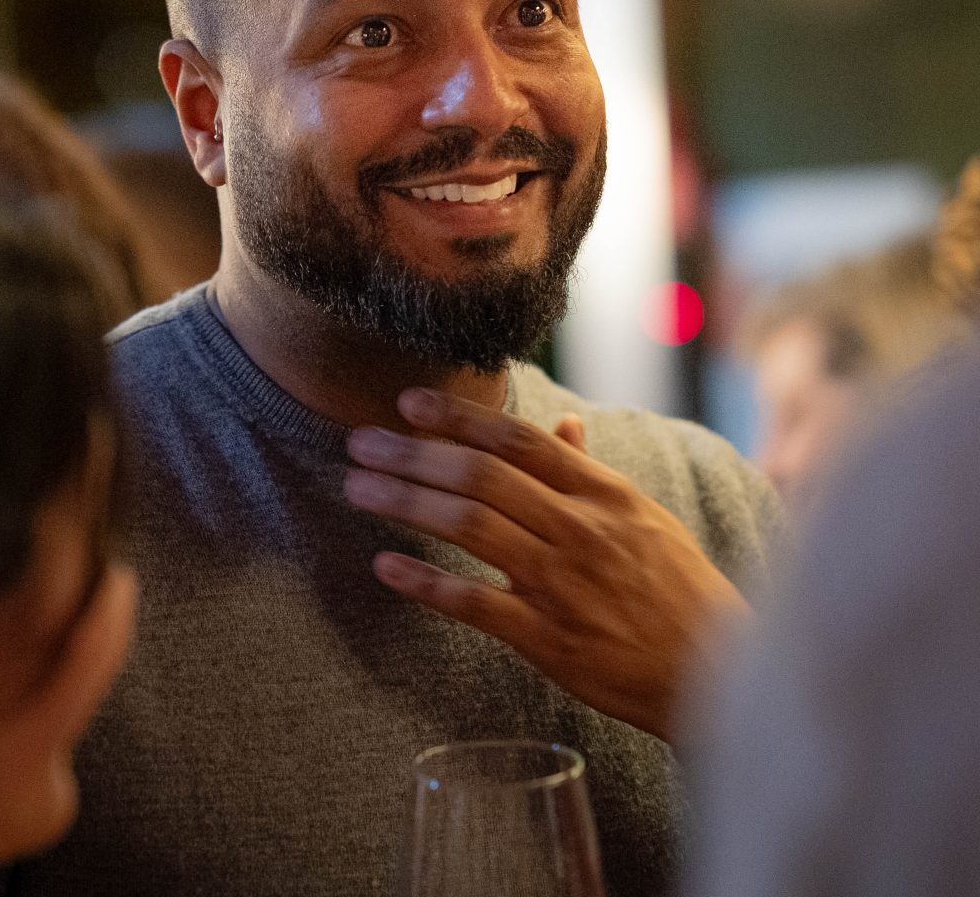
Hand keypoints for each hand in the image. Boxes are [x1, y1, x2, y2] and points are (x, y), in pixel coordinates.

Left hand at [345, 388, 748, 742]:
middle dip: (413, 454)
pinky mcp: (549, 640)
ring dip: (406, 503)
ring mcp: (563, 583)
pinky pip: (476, 604)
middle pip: (481, 477)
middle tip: (359, 442)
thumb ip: (591, 470)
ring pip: (471, 528)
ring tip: (358, 488)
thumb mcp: (644, 516)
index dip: (459, 416)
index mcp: (603, 492)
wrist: (716, 674)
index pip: (519, 439)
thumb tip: (563, 423)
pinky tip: (385, 567)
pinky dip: (426, 584)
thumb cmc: (677, 587)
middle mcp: (579, 528)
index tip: (408, 401)